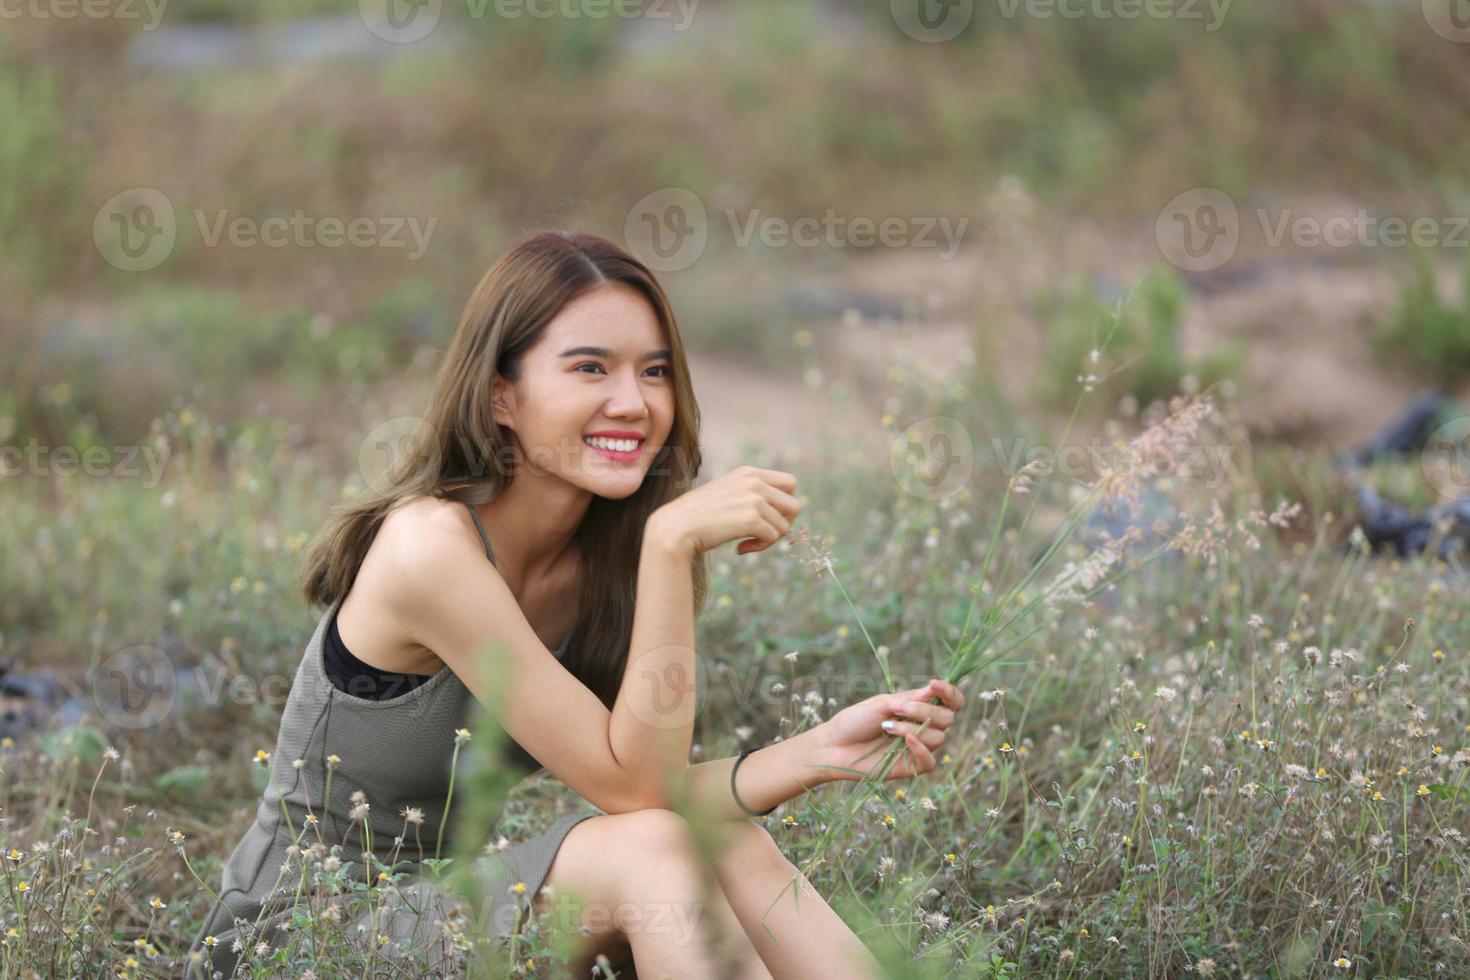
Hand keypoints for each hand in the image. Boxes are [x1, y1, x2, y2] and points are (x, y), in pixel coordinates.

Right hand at [649, 465, 800, 558]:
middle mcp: (754, 481)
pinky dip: (760, 547)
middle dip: (784, 523)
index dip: (785, 504)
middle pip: (794, 504)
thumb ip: (751, 496)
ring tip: (747, 543)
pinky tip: (740, 549)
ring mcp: (754, 498)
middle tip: (765, 534)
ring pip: (785, 525)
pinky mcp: (751, 518)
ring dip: (769, 540)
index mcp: (749, 472)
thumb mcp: (728, 495)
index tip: (770, 519)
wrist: (675, 528)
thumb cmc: (699, 518)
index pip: (790, 483)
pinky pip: (773, 538)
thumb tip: (787, 512)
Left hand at [812, 678, 966, 780]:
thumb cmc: (855, 720)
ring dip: (911, 728)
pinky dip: (920, 749)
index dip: (950, 692)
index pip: (951, 701)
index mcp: (919, 707)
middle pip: (947, 718)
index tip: (934, 684)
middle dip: (923, 710)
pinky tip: (905, 741)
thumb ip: (910, 699)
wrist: (833, 745)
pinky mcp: (913, 766)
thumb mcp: (882, 703)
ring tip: (886, 726)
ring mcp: (919, 747)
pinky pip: (930, 761)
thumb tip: (933, 689)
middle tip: (895, 708)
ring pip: (938, 737)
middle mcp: (924, 726)